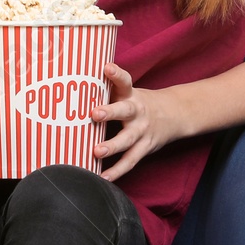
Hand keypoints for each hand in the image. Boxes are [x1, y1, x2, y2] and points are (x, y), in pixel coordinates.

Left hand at [92, 62, 181, 179]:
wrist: (175, 114)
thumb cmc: (138, 103)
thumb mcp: (127, 92)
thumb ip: (106, 91)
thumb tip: (70, 88)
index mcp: (131, 95)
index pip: (125, 81)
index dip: (116, 74)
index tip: (107, 67)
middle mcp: (137, 112)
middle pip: (125, 111)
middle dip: (110, 112)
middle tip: (94, 114)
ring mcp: (142, 131)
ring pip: (127, 139)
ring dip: (112, 146)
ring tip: (96, 151)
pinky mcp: (144, 147)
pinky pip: (130, 161)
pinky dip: (117, 171)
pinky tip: (103, 177)